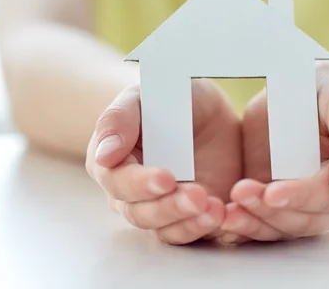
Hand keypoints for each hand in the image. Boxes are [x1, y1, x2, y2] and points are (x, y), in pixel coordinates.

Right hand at [86, 79, 241, 244]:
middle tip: (197, 195)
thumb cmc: (170, 97)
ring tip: (215, 208)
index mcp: (112, 162)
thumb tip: (104, 156)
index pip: (118, 182)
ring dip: (189, 222)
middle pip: (140, 212)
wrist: (208, 110)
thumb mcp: (146, 94)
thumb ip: (119, 119)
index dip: (140, 184)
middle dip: (169, 207)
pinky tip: (223, 215)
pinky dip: (207, 228)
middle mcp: (130, 193)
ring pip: (165, 229)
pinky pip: (192, 233)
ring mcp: (160, 208)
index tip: (166, 178)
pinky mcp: (189, 217)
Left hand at [219, 61, 328, 242]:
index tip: (271, 193)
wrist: (302, 87)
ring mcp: (305, 206)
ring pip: (281, 228)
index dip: (301, 196)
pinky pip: (263, 224)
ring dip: (252, 223)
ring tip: (224, 213)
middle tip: (239, 194)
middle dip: (269, 212)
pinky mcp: (277, 205)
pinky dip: (243, 225)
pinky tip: (223, 220)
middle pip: (303, 219)